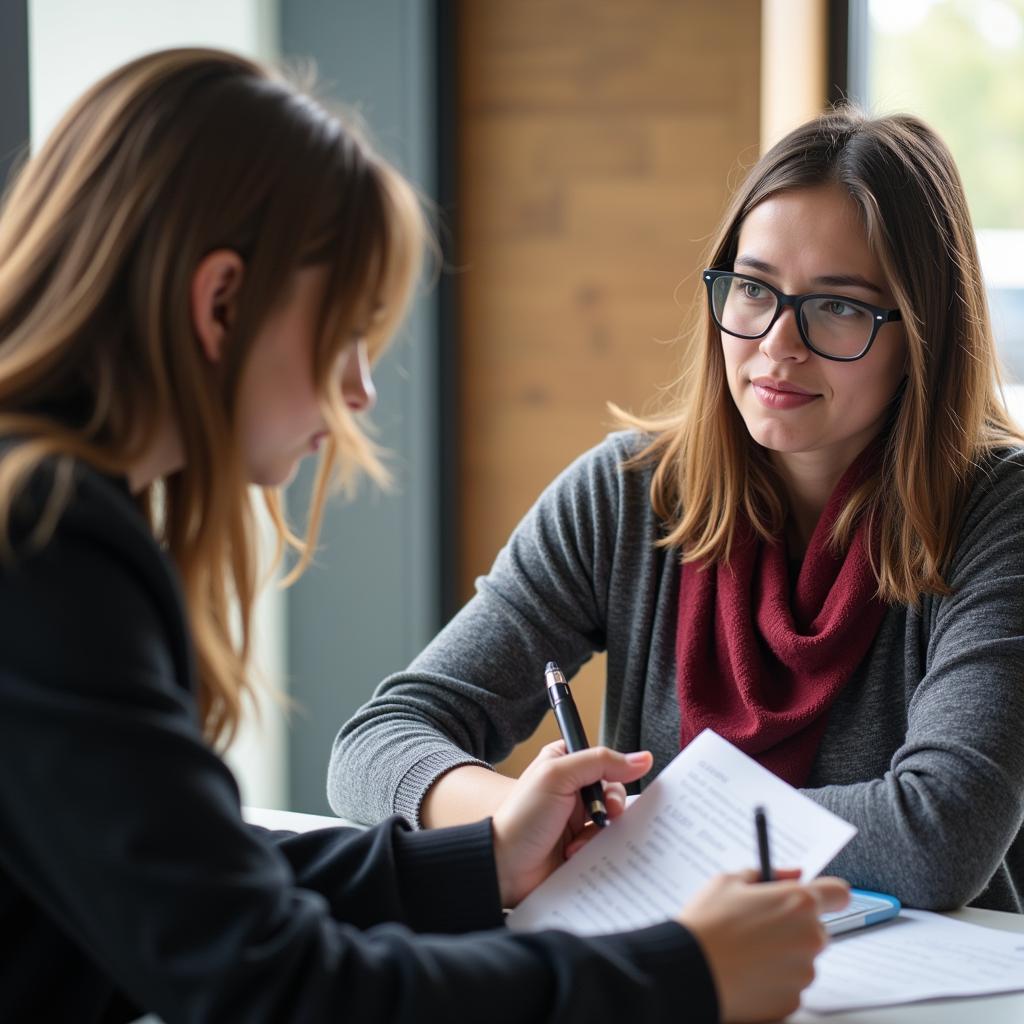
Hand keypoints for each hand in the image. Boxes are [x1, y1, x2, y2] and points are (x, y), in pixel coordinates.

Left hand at [491, 740, 651, 906]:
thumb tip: (642, 759)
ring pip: (614, 823)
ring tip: (579, 842)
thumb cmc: (522, 816)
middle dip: (612, 806)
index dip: (617, 772)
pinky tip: (576, 856)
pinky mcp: (582, 849)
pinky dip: (598, 853)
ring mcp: (578, 822)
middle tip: (604, 816)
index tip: (617, 784)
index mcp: (566, 765)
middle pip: (615, 793)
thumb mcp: (558, 775)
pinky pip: (607, 848)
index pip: (605, 761)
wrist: (502, 866)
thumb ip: (599, 761)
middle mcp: (574, 792)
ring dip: (601, 833)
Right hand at [679, 870, 849, 1022]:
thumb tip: (793, 874)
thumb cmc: (707, 923)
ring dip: (785, 954)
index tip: (816, 896)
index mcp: (798, 903)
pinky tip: (748, 972)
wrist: (689, 970)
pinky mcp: (792, 1001)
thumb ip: (768, 874)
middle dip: (796, 926)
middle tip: (762, 926)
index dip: (827, 893)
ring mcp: (803, 973)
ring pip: (803, 959)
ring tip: (748, 952)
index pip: (838, 893)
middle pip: (818, 928)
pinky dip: (775, 980)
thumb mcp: (729, 881)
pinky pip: (791, 985)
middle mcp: (809, 938)